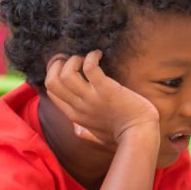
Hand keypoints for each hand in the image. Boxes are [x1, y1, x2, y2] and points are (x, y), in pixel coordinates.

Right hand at [44, 50, 159, 146]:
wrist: (139, 134)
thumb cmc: (123, 134)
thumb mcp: (96, 135)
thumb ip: (84, 131)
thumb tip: (76, 130)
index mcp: (75, 115)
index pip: (52, 92)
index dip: (55, 75)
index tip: (67, 67)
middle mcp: (78, 106)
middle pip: (51, 82)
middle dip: (58, 65)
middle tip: (74, 59)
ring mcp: (91, 98)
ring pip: (65, 74)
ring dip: (73, 61)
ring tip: (86, 58)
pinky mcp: (106, 90)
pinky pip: (89, 68)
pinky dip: (91, 57)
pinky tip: (99, 54)